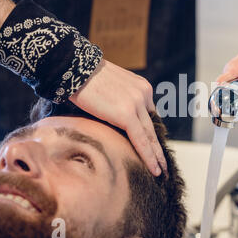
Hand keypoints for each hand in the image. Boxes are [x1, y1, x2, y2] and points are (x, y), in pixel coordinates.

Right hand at [69, 59, 166, 176]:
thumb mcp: (110, 87)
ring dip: (156, 155)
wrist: (73, 67)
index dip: (150, 133)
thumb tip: (113, 119)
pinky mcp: (127, 113)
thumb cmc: (84, 77)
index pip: (149, 115)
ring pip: (150, 135)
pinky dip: (148, 156)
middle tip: (163, 163)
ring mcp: (137, 103)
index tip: (154, 146)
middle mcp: (144, 94)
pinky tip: (153, 169)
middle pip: (152, 126)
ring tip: (160, 170)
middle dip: (158, 147)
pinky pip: (141, 140)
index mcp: (141, 87)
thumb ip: (118, 102)